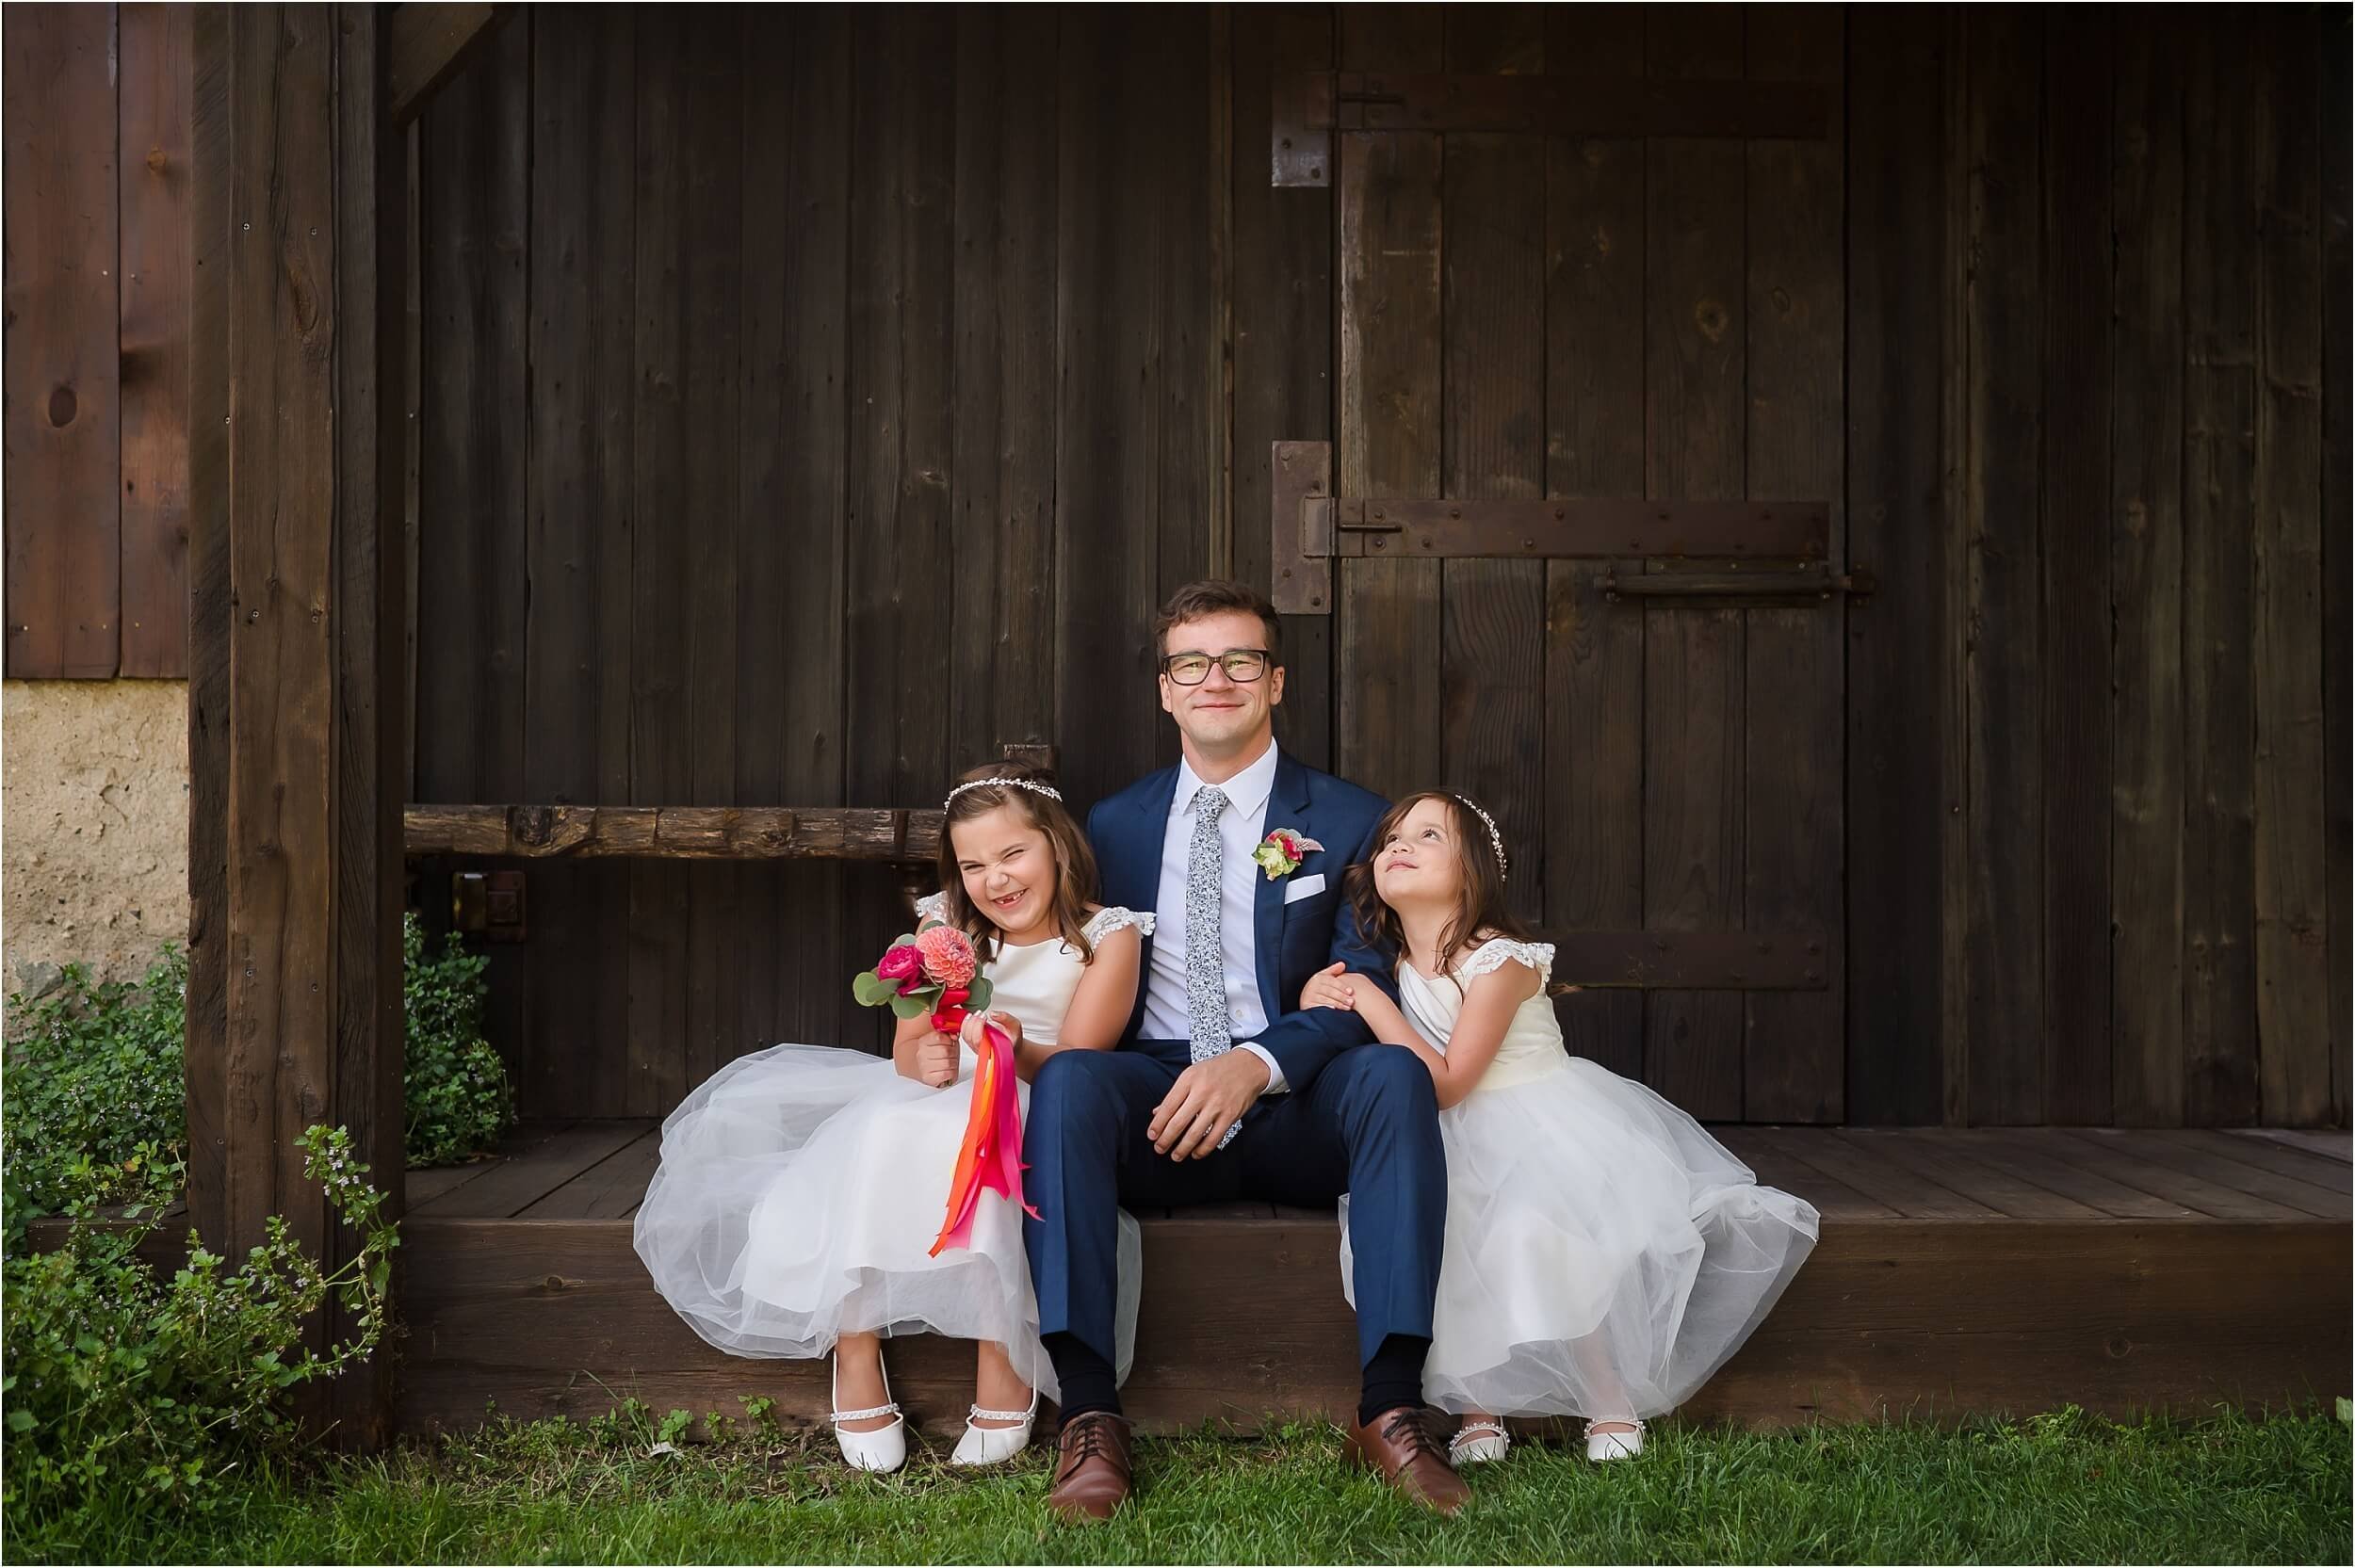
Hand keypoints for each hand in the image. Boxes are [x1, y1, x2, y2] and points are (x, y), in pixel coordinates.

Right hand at [908, 1031, 958, 1088]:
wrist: (925, 1068)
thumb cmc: (938, 1054)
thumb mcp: (944, 1041)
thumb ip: (950, 1035)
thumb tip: (954, 1036)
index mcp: (923, 1041)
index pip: (939, 1037)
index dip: (949, 1041)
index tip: (950, 1043)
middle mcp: (921, 1054)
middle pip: (945, 1051)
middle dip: (954, 1053)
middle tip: (953, 1055)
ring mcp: (923, 1066)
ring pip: (947, 1063)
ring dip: (954, 1063)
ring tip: (951, 1063)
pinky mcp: (928, 1078)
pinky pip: (946, 1074)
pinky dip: (952, 1073)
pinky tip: (948, 1071)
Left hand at [959, 1009, 1021, 1050]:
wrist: (1011, 1046)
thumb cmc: (1013, 1038)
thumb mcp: (1015, 1025)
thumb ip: (1005, 1018)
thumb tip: (992, 1014)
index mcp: (994, 1048)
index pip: (979, 1041)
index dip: (978, 1027)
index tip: (985, 1016)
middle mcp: (983, 1050)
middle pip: (970, 1038)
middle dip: (973, 1022)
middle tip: (980, 1013)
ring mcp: (977, 1048)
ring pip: (966, 1037)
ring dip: (968, 1023)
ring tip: (975, 1014)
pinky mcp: (973, 1043)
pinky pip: (965, 1035)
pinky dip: (965, 1025)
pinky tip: (970, 1017)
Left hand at [1148, 1050, 1269, 1160]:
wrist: (1248, 1066)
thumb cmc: (1217, 1070)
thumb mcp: (1192, 1074)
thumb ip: (1175, 1094)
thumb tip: (1157, 1113)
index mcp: (1189, 1080)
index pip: (1168, 1106)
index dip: (1157, 1124)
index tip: (1151, 1136)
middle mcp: (1201, 1092)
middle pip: (1178, 1122)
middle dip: (1166, 1140)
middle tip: (1159, 1149)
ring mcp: (1217, 1104)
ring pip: (1195, 1134)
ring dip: (1182, 1149)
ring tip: (1175, 1156)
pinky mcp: (1230, 1115)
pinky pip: (1214, 1138)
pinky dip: (1203, 1149)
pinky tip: (1195, 1153)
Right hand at [1299, 961, 1357, 1012]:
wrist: (1306, 998)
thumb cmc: (1319, 987)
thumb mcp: (1324, 977)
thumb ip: (1333, 970)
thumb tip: (1342, 964)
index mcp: (1318, 978)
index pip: (1331, 981)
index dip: (1341, 986)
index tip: (1351, 991)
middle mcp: (1312, 986)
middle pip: (1329, 991)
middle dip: (1341, 996)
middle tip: (1352, 1001)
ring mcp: (1308, 996)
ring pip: (1325, 999)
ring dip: (1337, 1004)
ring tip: (1348, 1008)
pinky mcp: (1307, 1005)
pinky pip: (1318, 1007)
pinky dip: (1327, 1008)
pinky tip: (1335, 1011)